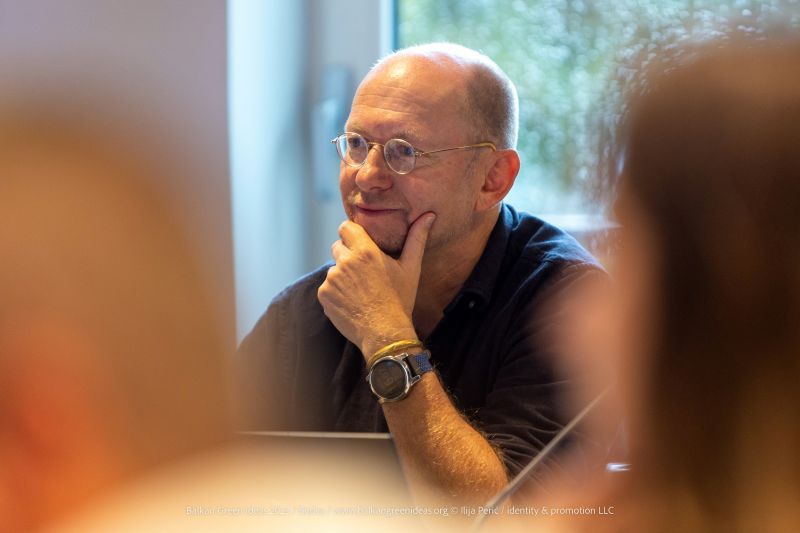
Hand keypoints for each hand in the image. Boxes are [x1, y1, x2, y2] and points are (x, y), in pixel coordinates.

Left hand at [317, 212, 435, 358]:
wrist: (385, 334)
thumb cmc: (400, 300)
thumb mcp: (411, 268)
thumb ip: (417, 238)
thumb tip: (429, 216)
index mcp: (365, 251)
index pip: (345, 227)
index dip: (351, 234)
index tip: (359, 243)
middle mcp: (345, 262)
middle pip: (338, 247)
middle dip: (347, 255)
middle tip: (364, 272)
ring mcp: (332, 279)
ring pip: (334, 269)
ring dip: (342, 275)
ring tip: (360, 291)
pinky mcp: (324, 295)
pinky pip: (327, 287)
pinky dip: (336, 292)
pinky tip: (351, 302)